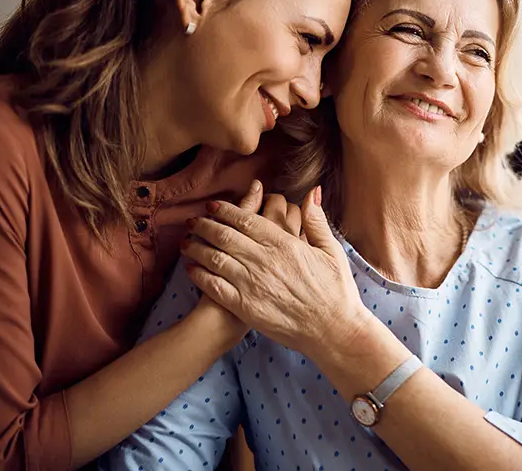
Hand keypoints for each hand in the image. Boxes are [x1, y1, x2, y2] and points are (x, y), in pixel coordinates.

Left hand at [181, 183, 368, 359]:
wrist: (333, 330)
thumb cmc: (336, 290)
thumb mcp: (331, 250)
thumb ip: (316, 220)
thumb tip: (312, 192)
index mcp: (284, 244)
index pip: (246, 220)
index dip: (225, 210)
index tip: (212, 205)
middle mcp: (264, 261)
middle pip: (224, 236)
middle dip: (204, 225)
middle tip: (192, 220)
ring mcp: (253, 284)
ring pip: (215, 258)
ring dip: (196, 247)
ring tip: (186, 242)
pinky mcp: (246, 307)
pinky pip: (215, 287)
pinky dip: (199, 275)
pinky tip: (191, 269)